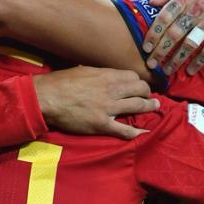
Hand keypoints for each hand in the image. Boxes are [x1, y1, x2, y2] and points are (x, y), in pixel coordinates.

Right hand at [33, 66, 158, 139]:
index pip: (133, 76)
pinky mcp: (103, 124)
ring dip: (149, 106)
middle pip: (140, 89)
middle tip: (150, 96)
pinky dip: (137, 132)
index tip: (137, 85)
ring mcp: (109, 108)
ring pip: (138, 106)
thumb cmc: (61, 82)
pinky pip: (125, 130)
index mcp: (106, 75)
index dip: (137, 81)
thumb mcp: (82, 70)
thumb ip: (96, 72)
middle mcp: (112, 90)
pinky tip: (144, 132)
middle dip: (147, 92)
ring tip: (155, 106)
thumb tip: (100, 72)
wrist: (48, 98)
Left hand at [143, 0, 203, 75]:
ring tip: (167, 70)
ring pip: (191, 43)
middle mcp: (199, 7)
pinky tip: (189, 70)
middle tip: (152, 64)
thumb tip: (150, 2)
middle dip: (161, 50)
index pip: (165, 16)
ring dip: (177, 59)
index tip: (146, 47)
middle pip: (175, 33)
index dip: (154, 33)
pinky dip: (199, 61)